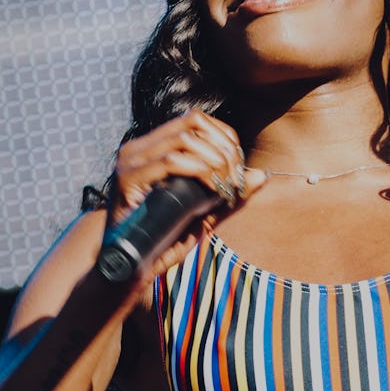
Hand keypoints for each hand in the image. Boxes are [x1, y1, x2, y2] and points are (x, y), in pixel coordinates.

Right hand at [106, 111, 265, 284]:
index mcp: (154, 149)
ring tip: (224, 189)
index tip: (238, 171)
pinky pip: (170, 161)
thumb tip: (263, 174)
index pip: (197, 121)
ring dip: (215, 161)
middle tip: (234, 183)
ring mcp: (130, 161)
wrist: (128, 269)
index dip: (225, 139)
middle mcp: (139, 148)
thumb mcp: (205, 212)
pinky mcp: (127, 179)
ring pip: (185, 137)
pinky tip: (210, 191)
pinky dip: (199, 171)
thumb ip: (230, 192)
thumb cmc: (163, 241)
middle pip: (194, 122)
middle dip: (224, 150)